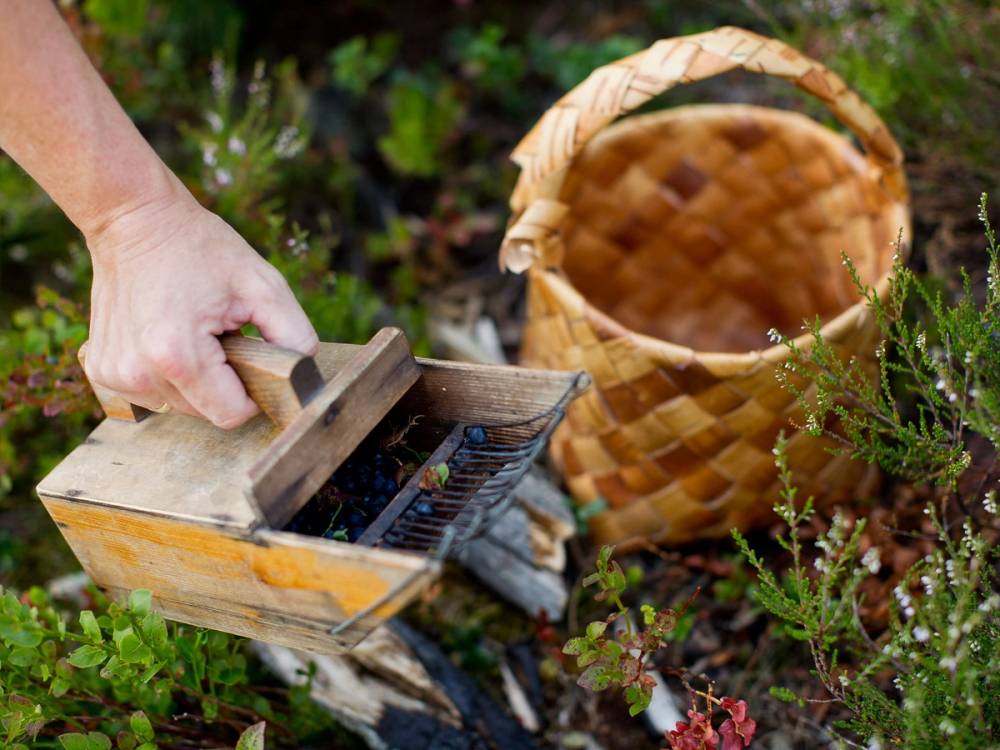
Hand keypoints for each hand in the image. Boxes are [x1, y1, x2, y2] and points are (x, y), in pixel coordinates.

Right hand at [83, 187, 317, 428]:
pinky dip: (168, 373)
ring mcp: (116, 374)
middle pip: (206, 413)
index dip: (253, 393)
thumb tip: (300, 378)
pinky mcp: (102, 369)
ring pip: (180, 406)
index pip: (232, 414)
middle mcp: (139, 373)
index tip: (253, 358)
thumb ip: (295, 336)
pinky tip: (169, 335)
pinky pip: (154, 393)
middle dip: (224, 381)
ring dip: (196, 378)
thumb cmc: (201, 248)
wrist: (134, 220)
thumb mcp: (264, 285)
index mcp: (177, 355)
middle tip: (223, 334)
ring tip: (194, 331)